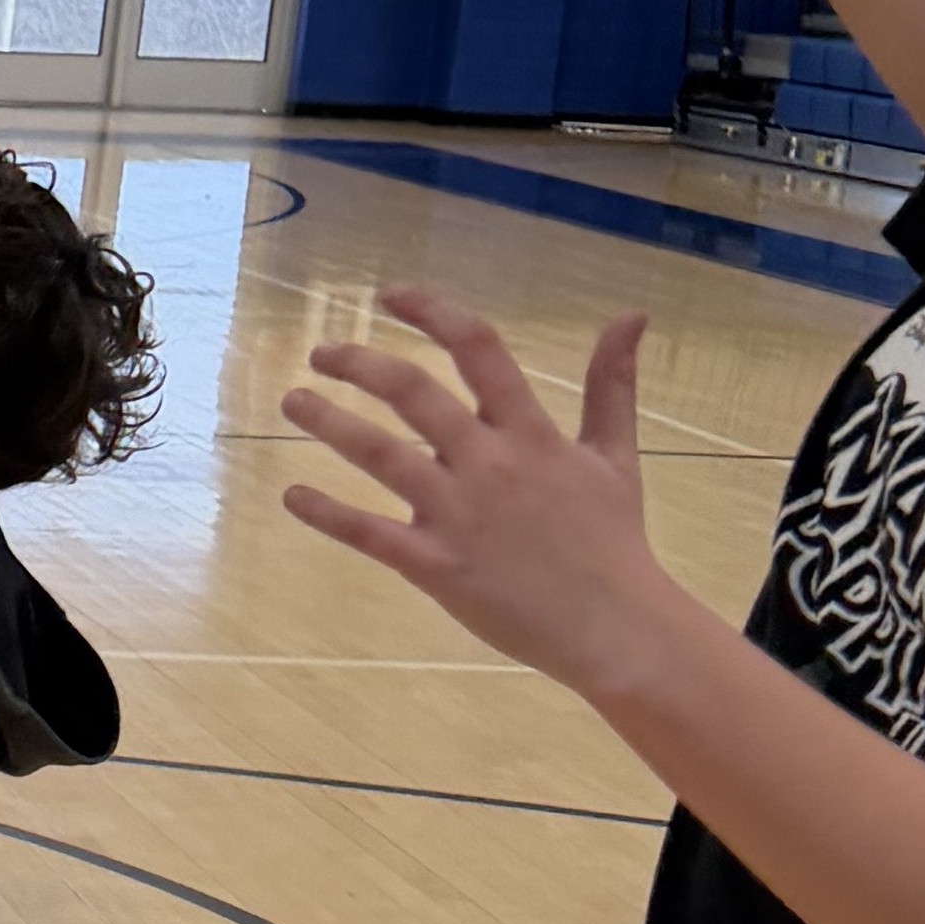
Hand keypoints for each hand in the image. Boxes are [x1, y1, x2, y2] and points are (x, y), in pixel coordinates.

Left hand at [279, 289, 673, 688]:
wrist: (615, 628)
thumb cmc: (612, 540)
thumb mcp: (615, 456)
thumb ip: (613, 385)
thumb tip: (632, 314)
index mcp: (531, 434)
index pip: (478, 349)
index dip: (431, 311)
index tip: (389, 295)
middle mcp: (489, 463)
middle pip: (412, 392)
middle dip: (358, 363)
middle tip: (320, 352)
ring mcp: (458, 514)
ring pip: (378, 453)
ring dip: (327, 421)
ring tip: (292, 401)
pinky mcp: (435, 565)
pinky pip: (368, 533)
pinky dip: (325, 512)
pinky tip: (292, 495)